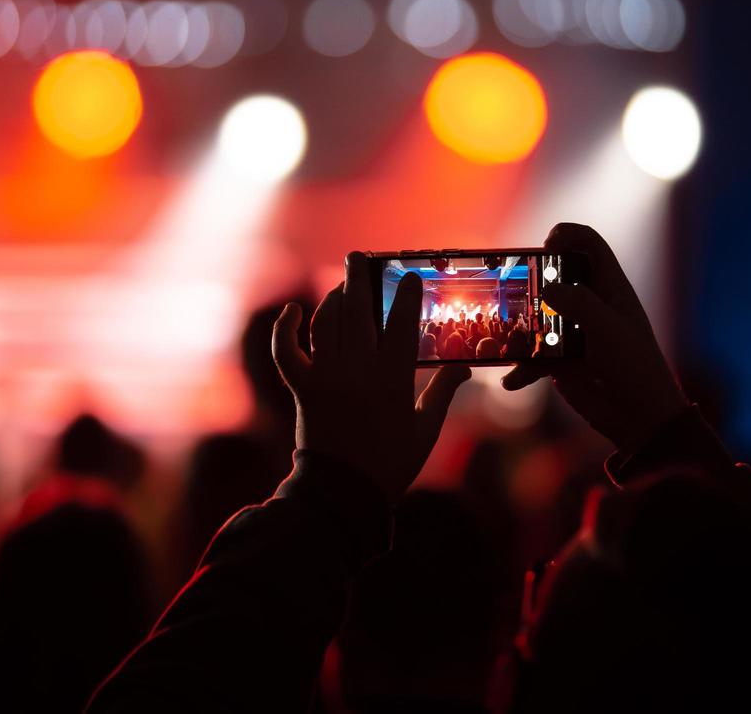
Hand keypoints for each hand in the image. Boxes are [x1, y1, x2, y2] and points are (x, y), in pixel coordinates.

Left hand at [272, 252, 471, 499]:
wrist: (344, 495)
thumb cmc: (390, 465)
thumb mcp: (426, 431)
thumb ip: (444, 393)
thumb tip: (465, 367)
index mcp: (392, 379)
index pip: (402, 322)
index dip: (406, 294)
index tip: (410, 276)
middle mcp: (357, 371)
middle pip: (358, 310)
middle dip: (360, 277)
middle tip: (361, 256)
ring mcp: (326, 377)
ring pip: (327, 322)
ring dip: (333, 298)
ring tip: (343, 285)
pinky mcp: (302, 389)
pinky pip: (286, 351)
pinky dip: (285, 328)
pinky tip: (293, 310)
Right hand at [503, 222, 686, 455]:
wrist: (641, 418)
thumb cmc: (635, 367)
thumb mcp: (608, 329)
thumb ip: (579, 304)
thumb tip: (547, 289)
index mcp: (610, 288)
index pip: (589, 244)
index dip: (567, 235)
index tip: (545, 246)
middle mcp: (590, 305)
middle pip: (554, 276)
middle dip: (531, 280)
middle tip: (514, 290)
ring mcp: (574, 332)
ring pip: (537, 316)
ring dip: (520, 327)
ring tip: (503, 337)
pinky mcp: (562, 360)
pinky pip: (534, 356)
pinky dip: (522, 367)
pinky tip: (513, 380)